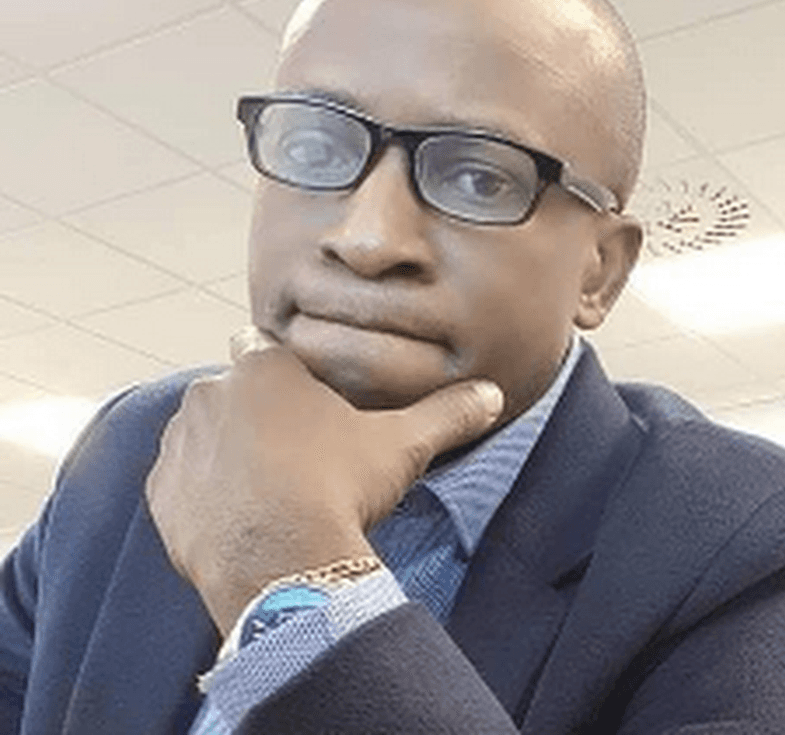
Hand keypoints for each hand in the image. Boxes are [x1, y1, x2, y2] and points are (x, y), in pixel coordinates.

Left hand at [145, 327, 503, 634]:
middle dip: (256, 418)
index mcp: (264, 368)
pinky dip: (201, 494)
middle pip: (234, 395)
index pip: (264, 350)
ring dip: (225, 453)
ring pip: (203, 436)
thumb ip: (447, 413)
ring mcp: (179, 444)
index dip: (285, 379)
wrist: (283, 563)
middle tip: (293, 459)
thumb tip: (493, 394)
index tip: (303, 411)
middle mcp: (210, 393)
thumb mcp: (401, 444)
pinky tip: (238, 518)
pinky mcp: (161, 493)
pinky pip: (179, 482)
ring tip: (266, 493)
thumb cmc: (339, 487)